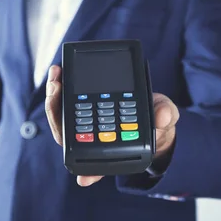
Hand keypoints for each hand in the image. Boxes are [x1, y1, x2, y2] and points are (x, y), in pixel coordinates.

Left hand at [45, 65, 179, 186]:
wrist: (155, 116)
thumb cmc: (157, 124)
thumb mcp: (165, 119)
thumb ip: (164, 117)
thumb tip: (161, 118)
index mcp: (106, 145)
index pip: (84, 149)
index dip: (73, 147)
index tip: (70, 136)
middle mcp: (90, 135)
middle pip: (63, 128)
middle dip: (55, 108)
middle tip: (56, 86)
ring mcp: (85, 120)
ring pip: (61, 112)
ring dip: (54, 93)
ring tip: (56, 73)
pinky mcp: (83, 105)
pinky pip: (65, 97)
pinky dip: (60, 84)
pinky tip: (58, 70)